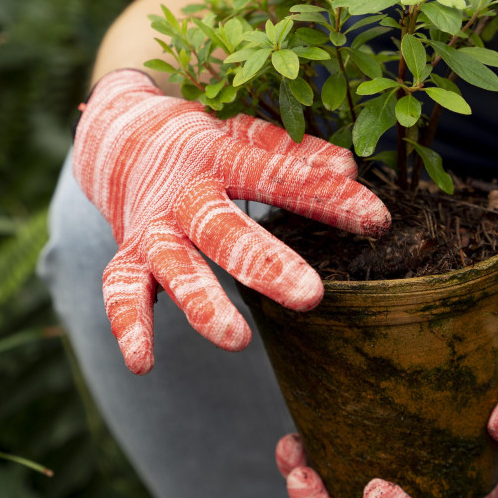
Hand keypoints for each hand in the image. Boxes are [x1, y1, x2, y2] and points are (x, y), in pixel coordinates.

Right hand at [72, 69, 390, 373]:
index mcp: (220, 156)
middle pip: (223, 230)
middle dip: (264, 264)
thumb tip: (349, 168)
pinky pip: (122, 291)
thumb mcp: (247, 134)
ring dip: (202, 302)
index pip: (278, 176)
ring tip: (236, 339)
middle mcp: (184, 195)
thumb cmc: (204, 144)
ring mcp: (153, 228)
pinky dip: (129, 326)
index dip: (327, 197)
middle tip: (311, 297)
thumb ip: (294, 153)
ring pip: (174, 266)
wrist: (121, 137)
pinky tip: (143, 363)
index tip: (376, 220)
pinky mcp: (129, 255)